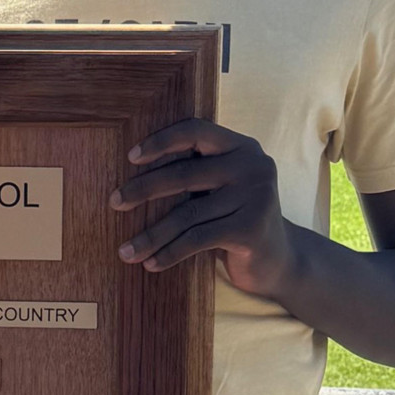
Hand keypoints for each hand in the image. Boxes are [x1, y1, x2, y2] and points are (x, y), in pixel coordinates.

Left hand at [109, 119, 293, 297]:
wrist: (280, 261)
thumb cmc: (236, 219)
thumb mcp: (221, 188)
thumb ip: (195, 172)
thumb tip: (131, 172)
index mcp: (242, 147)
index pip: (195, 131)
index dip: (161, 141)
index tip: (131, 157)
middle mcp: (252, 166)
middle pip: (184, 174)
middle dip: (142, 189)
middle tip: (114, 202)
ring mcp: (255, 197)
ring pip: (187, 214)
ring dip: (151, 234)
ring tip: (125, 250)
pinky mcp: (251, 229)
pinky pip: (197, 239)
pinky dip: (169, 253)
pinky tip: (150, 263)